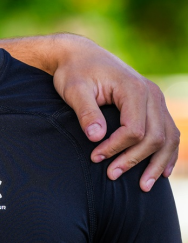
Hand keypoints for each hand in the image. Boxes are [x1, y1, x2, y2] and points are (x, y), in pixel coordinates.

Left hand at [51, 36, 179, 190]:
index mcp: (133, 89)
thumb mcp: (74, 90)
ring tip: (144, 186)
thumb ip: (86, 112)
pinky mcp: (154, 105)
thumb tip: (97, 138)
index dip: (116, 148)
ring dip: (158, 163)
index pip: (134, 129)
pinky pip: (169, 131)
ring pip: (168, 137)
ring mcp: (156, 100)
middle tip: (111, 175)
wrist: (80, 55)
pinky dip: (168, 152)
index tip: (94, 158)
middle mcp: (151, 94)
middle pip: (155, 137)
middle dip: (134, 160)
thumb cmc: (74, 72)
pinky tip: (163, 171)